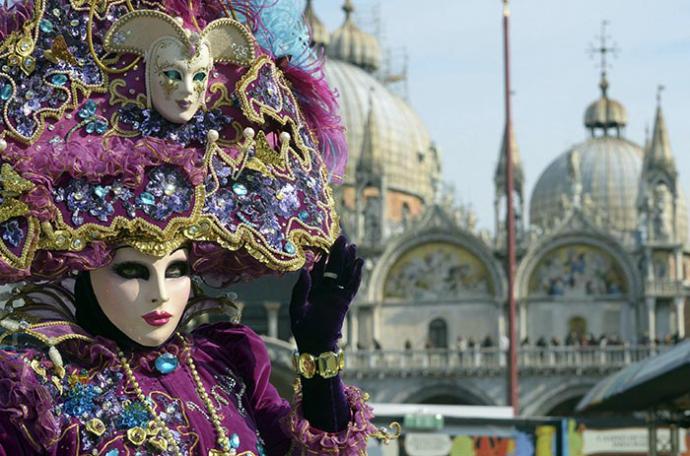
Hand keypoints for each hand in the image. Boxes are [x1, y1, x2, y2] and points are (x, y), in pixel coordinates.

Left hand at [289, 235, 362, 354]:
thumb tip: (305, 270)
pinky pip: (351, 286)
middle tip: (343, 238)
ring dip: (348, 261)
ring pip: (344, 274)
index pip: (318, 268)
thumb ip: (301, 289)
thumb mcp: (297, 307)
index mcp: (311, 287)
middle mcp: (325, 289)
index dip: (322, 255)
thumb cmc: (302, 327)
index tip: (325, 243)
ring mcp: (335, 295)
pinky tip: (359, 264)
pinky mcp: (344, 302)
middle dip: (338, 253)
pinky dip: (356, 275)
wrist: (314, 344)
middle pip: (333, 267)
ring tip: (353, 247)